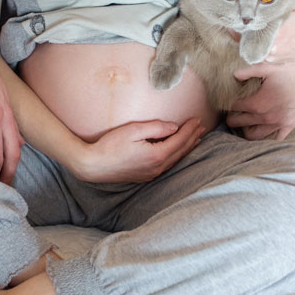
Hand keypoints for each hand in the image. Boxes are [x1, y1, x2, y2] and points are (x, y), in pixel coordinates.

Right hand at [74, 118, 205, 183]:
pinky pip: (167, 164)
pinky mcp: (145, 176)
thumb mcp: (133, 130)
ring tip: (196, 138)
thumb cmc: (110, 146)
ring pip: (175, 159)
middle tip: (201, 126)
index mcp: (156, 155)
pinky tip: (177, 151)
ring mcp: (151, 174)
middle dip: (192, 138)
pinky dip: (176, 155)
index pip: (179, 140)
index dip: (190, 129)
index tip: (197, 119)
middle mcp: (157, 167)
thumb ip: (156, 127)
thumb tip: (174, 127)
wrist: (93, 166)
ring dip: (186, 147)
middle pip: (181, 151)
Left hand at [227, 51, 294, 139]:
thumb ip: (248, 70)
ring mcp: (280, 123)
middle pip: (241, 123)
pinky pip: (275, 138)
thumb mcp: (269, 66)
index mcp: (259, 103)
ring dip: (245, 131)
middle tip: (229, 113)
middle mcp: (267, 117)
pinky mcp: (291, 125)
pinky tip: (261, 130)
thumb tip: (234, 74)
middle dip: (232, 119)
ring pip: (255, 136)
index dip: (228, 103)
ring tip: (243, 124)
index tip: (226, 100)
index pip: (235, 108)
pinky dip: (266, 136)